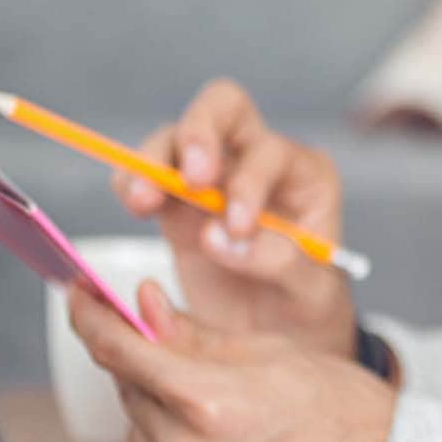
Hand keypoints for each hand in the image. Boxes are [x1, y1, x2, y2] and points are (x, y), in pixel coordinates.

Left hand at [67, 279, 391, 441]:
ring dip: (160, 414)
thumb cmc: (347, 417)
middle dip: (145, 365)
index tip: (80, 298)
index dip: (90, 317)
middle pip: (128, 392)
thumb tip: (143, 308)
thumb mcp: (272, 352)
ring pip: (139, 438)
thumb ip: (193, 333)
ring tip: (220, 411)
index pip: (118, 350)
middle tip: (177, 352)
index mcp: (207, 401)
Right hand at [117, 78, 356, 355]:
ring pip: (174, 138)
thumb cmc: (307, 304)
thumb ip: (277, 260)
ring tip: (142, 201)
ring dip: (152, 161)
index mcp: (305, 176)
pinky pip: (144, 173)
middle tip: (189, 178)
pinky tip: (135, 204)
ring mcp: (212, 178)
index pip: (272, 152)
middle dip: (200, 132)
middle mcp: (258, 163)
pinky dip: (131, 180)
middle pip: (224, 108)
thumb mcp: (311, 290)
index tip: (237, 227)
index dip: (250, 182)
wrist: (280, 333)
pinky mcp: (176, 203)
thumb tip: (218, 236)